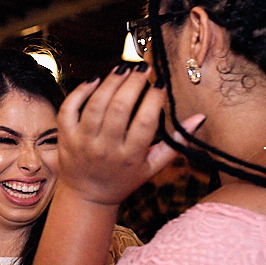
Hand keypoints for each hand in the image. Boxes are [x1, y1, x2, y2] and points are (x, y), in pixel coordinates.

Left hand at [57, 66, 203, 206]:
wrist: (86, 197)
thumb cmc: (123, 179)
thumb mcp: (152, 166)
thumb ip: (176, 144)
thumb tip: (199, 117)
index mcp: (130, 155)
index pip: (145, 122)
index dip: (154, 98)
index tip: (160, 83)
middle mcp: (105, 148)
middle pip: (119, 108)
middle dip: (132, 83)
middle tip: (142, 67)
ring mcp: (82, 142)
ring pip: (95, 105)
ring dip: (110, 82)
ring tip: (123, 68)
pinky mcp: (66, 137)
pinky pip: (68, 109)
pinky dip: (79, 92)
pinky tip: (94, 80)